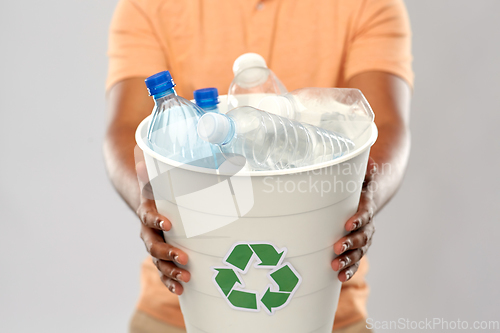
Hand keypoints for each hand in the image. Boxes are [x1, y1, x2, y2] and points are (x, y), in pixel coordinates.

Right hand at [135, 158, 190, 294]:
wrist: (142, 200)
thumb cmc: (155, 188)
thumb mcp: (158, 176)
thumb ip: (158, 169)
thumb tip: (154, 153)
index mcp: (147, 210)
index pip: (149, 215)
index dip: (157, 219)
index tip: (168, 222)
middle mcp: (147, 230)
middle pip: (152, 244)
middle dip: (167, 252)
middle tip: (184, 257)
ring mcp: (153, 244)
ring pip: (157, 261)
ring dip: (170, 271)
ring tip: (185, 278)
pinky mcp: (160, 255)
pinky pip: (162, 270)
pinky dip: (170, 280)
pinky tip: (182, 290)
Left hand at [331, 158, 376, 281]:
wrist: (369, 197)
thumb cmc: (359, 185)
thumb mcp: (360, 174)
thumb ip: (363, 169)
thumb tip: (368, 158)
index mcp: (366, 205)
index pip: (364, 212)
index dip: (358, 218)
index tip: (348, 223)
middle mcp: (368, 224)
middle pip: (362, 235)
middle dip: (350, 242)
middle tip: (336, 247)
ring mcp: (364, 238)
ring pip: (359, 251)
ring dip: (348, 260)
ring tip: (335, 266)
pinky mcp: (359, 248)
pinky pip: (356, 261)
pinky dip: (349, 270)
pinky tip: (339, 277)